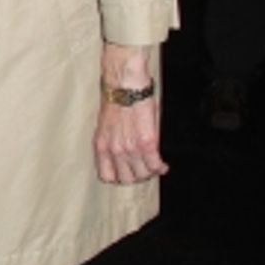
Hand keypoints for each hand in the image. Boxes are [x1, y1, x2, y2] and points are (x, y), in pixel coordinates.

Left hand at [93, 42, 166, 183]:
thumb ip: (113, 144)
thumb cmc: (116, 100)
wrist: (125, 86)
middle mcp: (114, 151)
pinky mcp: (146, 143)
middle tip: (143, 169)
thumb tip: (123, 156)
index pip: (107, 176)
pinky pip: (155, 165)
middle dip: (136, 176)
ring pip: (142, 174)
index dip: (119, 177)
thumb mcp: (107, 127)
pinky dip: (160, 167)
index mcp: (102, 146)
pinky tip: (163, 165)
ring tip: (154, 166)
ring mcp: (130, 149)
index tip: (126, 174)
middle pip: (127, 179)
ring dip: (150, 172)